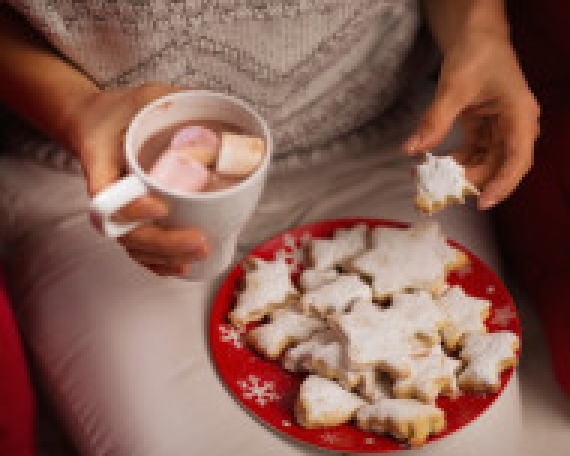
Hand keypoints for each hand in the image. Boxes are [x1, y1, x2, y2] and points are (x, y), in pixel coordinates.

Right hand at [68, 82, 208, 275]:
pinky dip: (159, 262)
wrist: (94, 124)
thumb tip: (219, 104)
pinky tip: (183, 267)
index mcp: (101, 162)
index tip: (159, 206)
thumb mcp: (144, 96)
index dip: (129, 209)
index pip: (105, 196)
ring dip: (166, 257)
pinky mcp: (131, 219)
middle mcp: (107, 193)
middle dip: (164, 243)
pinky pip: (140, 249)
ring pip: (134, 247)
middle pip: (126, 233)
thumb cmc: (121, 111)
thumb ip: (173, 99)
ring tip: (200, 253)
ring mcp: (118, 210)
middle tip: (200, 241)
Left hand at [403, 31, 539, 208]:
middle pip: (498, 166)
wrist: (476, 37)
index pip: (517, 159)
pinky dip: (453, 163)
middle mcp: (514, 127)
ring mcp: (500, 130)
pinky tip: (430, 167)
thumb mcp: (453, 88)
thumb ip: (435, 120)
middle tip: (440, 194)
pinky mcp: (484, 130)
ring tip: (428, 182)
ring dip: (458, 175)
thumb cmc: (475, 54)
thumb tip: (412, 149)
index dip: (502, 184)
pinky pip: (471, 155)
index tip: (481, 202)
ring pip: (483, 164)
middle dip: (470, 183)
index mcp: (519, 115)